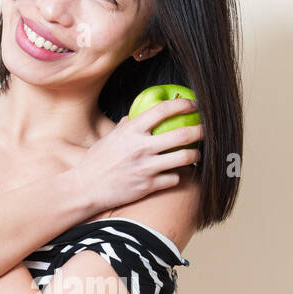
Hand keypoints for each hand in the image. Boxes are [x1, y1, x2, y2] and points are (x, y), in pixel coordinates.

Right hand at [75, 97, 202, 213]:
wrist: (86, 188)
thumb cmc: (96, 162)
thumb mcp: (110, 138)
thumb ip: (127, 126)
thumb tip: (137, 117)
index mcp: (132, 130)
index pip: (163, 110)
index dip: (183, 105)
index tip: (194, 105)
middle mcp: (141, 147)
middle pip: (183, 134)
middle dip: (200, 130)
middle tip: (206, 129)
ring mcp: (146, 167)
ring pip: (185, 158)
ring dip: (195, 155)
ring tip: (197, 154)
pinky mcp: (148, 186)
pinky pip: (174, 178)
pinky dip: (177, 176)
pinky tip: (175, 174)